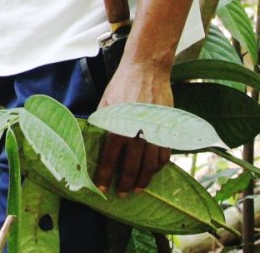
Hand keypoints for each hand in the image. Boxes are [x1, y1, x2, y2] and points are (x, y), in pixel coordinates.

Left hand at [93, 57, 171, 194]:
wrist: (146, 70)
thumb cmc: (121, 85)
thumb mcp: (104, 103)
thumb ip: (102, 124)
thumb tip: (95, 140)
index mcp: (118, 128)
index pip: (111, 159)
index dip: (106, 176)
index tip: (102, 188)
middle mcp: (137, 134)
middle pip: (133, 168)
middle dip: (126, 183)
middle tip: (122, 194)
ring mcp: (155, 133)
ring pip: (151, 166)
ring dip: (144, 180)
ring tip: (138, 189)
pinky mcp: (168, 130)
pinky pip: (165, 155)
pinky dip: (159, 167)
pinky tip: (153, 171)